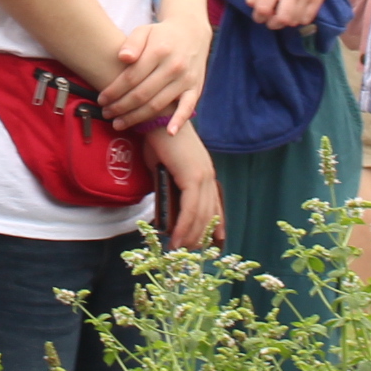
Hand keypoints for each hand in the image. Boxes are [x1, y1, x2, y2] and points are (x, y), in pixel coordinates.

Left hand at [104, 15, 208, 125]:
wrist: (191, 33)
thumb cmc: (160, 35)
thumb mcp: (144, 31)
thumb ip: (132, 43)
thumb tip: (123, 57)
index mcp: (159, 51)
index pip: (131, 76)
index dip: (114, 90)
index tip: (101, 99)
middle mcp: (174, 66)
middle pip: (142, 94)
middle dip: (121, 107)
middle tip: (106, 114)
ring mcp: (185, 79)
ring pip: (158, 104)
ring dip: (137, 118)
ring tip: (119, 124)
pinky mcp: (195, 88)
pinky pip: (188, 108)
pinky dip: (179, 121)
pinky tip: (168, 132)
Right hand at [148, 122, 221, 248]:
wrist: (156, 119)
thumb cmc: (158, 141)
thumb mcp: (166, 167)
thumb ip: (170, 184)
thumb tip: (167, 203)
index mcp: (204, 171)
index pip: (213, 203)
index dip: (214, 223)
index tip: (213, 240)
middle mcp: (208, 174)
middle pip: (208, 213)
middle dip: (199, 235)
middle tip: (189, 251)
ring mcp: (202, 176)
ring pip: (200, 214)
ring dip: (189, 235)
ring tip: (179, 249)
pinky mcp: (192, 177)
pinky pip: (190, 209)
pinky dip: (183, 226)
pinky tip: (176, 238)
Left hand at [247, 0, 340, 30]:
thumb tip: (251, 6)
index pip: (263, 8)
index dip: (259, 16)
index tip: (259, 16)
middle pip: (281, 18)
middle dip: (273, 24)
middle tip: (271, 21)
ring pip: (294, 20)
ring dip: (286, 22)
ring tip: (284, 15)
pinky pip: (307, 19)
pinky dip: (299, 20)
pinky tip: (295, 12)